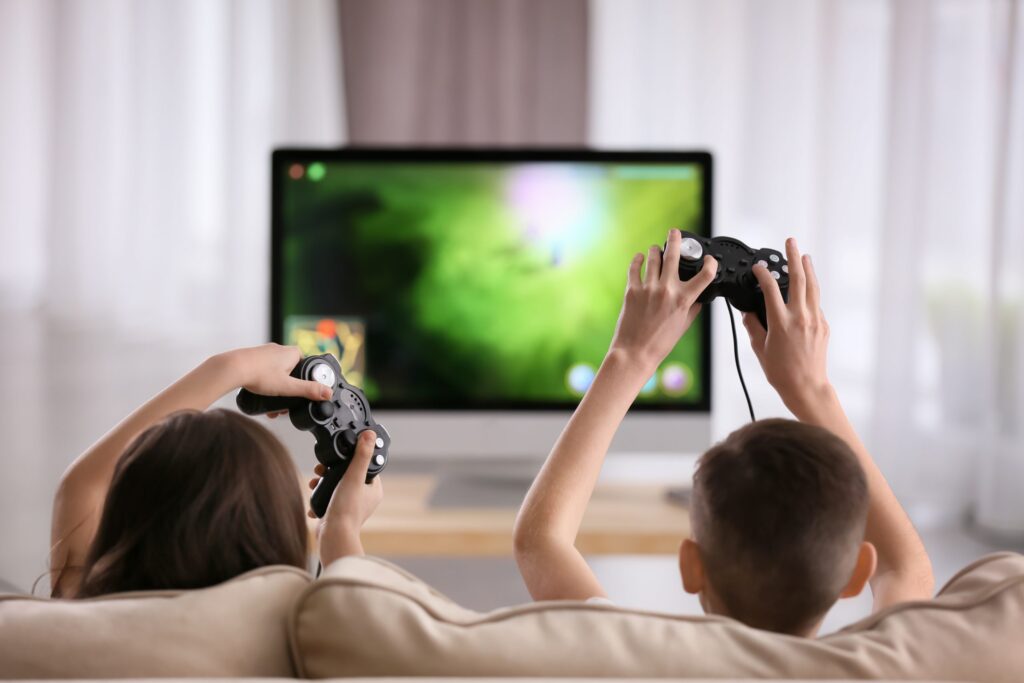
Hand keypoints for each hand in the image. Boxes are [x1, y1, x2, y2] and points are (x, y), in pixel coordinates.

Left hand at [227, 343, 330, 401]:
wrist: (231, 369)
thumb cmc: (258, 374)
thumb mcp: (287, 387)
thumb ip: (308, 390)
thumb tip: (328, 393)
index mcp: (292, 352)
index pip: (306, 365)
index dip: (305, 380)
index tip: (300, 393)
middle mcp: (279, 349)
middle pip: (291, 371)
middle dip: (288, 389)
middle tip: (283, 403)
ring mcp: (265, 352)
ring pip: (277, 372)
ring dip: (276, 388)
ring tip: (269, 402)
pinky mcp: (253, 357)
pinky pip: (264, 371)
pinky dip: (264, 382)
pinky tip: (259, 392)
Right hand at [314, 430, 383, 563]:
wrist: (332, 536)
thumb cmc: (346, 510)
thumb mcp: (353, 476)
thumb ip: (361, 455)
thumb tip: (370, 435)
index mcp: (373, 490)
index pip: (365, 466)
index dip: (352, 458)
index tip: (341, 455)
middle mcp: (364, 498)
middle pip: (347, 474)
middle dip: (332, 470)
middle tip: (322, 469)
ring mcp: (350, 506)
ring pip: (335, 486)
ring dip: (323, 482)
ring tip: (314, 482)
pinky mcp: (337, 513)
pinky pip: (327, 499)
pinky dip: (319, 496)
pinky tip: (314, 497)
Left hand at [609, 229, 717, 372]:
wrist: (635, 352)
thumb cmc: (660, 342)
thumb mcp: (684, 325)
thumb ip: (693, 307)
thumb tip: (699, 296)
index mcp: (683, 300)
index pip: (705, 274)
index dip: (711, 263)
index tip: (709, 260)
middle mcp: (667, 290)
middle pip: (674, 255)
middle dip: (676, 239)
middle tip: (675, 232)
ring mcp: (648, 289)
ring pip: (653, 258)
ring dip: (656, 250)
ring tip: (656, 248)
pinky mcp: (632, 291)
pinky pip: (635, 269)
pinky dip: (637, 260)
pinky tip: (640, 257)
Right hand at [742, 237, 831, 416]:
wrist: (806, 386)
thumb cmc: (781, 372)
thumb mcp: (759, 349)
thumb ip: (753, 326)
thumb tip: (748, 312)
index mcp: (781, 322)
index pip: (770, 289)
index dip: (763, 274)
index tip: (759, 268)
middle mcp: (800, 317)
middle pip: (799, 279)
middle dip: (794, 257)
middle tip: (791, 242)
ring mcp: (815, 320)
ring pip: (813, 287)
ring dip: (808, 269)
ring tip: (804, 256)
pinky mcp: (824, 326)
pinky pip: (816, 303)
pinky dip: (810, 292)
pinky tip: (806, 288)